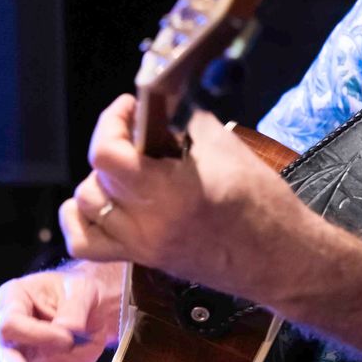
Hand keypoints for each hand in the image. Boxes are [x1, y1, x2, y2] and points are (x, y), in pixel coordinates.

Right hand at [0, 261, 124, 361]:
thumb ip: (74, 311)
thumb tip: (68, 332)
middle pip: (3, 355)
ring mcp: (17, 360)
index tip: (68, 337)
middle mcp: (7, 333)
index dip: (38, 334)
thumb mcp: (82, 292)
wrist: (94, 307)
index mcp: (12, 300)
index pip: (10, 324)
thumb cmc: (82, 292)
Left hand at [59, 95, 309, 300]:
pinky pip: (86, 244)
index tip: (128, 108)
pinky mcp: (144, 259)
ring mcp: (142, 245)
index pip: (107, 155)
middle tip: (139, 138)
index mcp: (171, 193)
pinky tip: (102, 203)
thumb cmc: (264, 205)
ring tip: (129, 171)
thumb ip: (185, 122)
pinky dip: (81, 221)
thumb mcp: (226, 149)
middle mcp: (149, 223)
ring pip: (86, 206)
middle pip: (97, 176)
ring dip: (100, 181)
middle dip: (114, 145)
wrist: (280, 259)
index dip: (111, 121)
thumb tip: (162, 103)